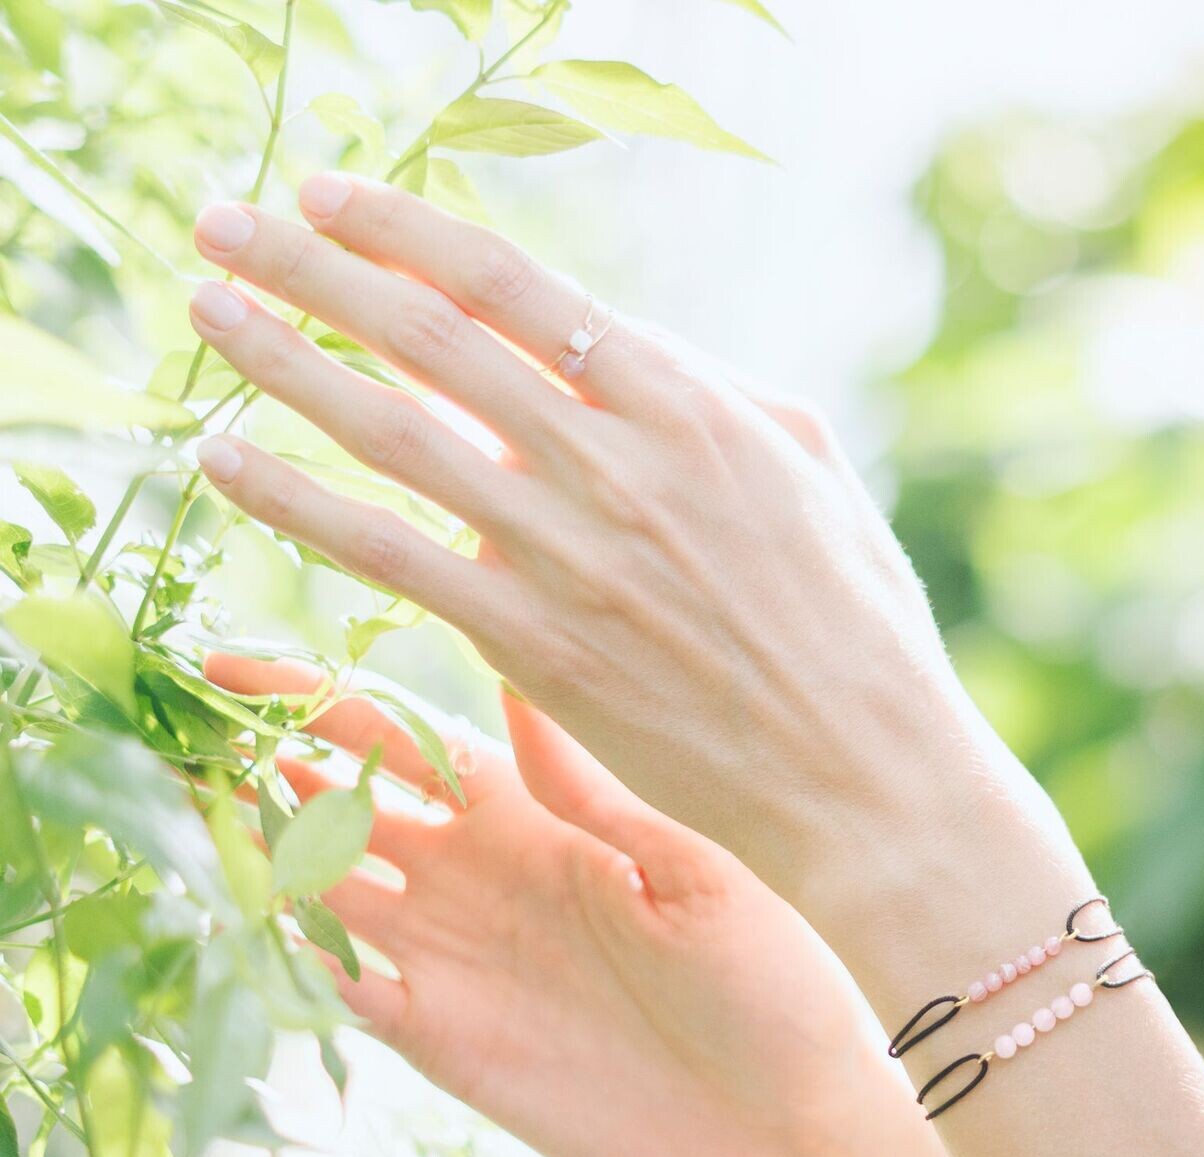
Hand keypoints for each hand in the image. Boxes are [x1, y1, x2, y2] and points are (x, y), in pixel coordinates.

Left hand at [186, 178, 1041, 928]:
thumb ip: (708, 397)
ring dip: (283, 361)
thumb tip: (611, 356)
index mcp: (690, 404)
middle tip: (225, 223)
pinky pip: (390, 557)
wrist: (861, 771)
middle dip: (314, 268)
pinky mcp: (535, 645)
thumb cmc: (851, 625)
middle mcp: (618, 462)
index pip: (517, 286)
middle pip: (433, 336)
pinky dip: (300, 501)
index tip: (328, 197)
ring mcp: (569, 555)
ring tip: (200, 313)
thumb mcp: (809, 472)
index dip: (407, 229)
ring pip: (394, 434)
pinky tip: (227, 461)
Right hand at [205, 655, 958, 1156]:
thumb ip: (594, 791)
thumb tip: (521, 684)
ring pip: (329, 891)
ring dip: (255, 849)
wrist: (789, 1128)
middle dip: (263, 763)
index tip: (236, 667)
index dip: (325, 703)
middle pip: (346, 806)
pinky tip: (241, 914)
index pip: (409, 744)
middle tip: (177, 722)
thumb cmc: (773, 982)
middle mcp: (485, 880)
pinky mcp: (448, 1045)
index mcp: (543, 820)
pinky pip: (346, 989)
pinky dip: (292, 954)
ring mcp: (459, 962)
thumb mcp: (695, 868)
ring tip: (178, 798)